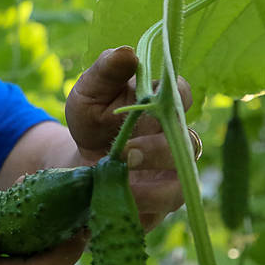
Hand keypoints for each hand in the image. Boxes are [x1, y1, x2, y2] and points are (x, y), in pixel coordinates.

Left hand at [65, 46, 192, 229]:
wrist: (76, 164)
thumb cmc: (91, 119)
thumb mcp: (88, 92)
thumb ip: (105, 72)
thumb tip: (126, 52)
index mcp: (163, 105)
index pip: (182, 93)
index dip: (171, 97)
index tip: (146, 101)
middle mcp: (175, 139)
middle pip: (188, 143)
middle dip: (159, 149)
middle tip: (126, 153)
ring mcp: (171, 174)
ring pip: (182, 183)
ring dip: (154, 187)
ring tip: (122, 184)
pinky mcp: (159, 205)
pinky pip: (161, 212)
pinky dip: (141, 209)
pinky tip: (118, 203)